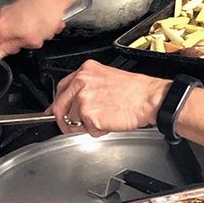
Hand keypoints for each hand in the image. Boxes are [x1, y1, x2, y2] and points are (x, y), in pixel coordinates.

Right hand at [0, 0, 73, 58]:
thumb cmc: (45, 15)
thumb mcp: (29, 40)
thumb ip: (11, 47)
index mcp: (1, 26)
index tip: (10, 51)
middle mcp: (4, 16)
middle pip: (7, 36)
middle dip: (22, 41)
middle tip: (34, 41)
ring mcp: (13, 9)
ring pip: (21, 29)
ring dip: (35, 33)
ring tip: (47, 31)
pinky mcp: (23, 4)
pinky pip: (29, 20)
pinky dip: (39, 24)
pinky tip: (50, 24)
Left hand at [50, 60, 168, 137]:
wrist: (149, 98)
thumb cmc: (134, 90)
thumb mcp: (106, 78)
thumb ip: (86, 88)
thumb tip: (72, 103)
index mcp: (85, 71)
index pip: (61, 88)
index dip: (58, 103)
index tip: (54, 111)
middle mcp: (81, 82)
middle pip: (59, 107)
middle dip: (64, 120)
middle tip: (72, 126)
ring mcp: (83, 99)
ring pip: (73, 121)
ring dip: (86, 125)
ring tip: (105, 118)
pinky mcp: (89, 115)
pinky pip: (86, 130)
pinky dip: (97, 131)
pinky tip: (109, 122)